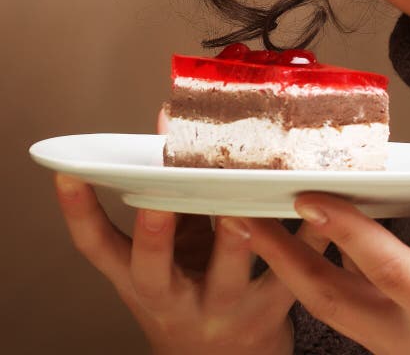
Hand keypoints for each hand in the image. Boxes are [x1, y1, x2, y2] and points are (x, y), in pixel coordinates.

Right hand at [53, 109, 329, 353]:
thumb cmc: (194, 286)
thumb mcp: (173, 247)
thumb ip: (171, 190)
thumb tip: (168, 119)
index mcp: (142, 278)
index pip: (98, 248)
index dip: (79, 212)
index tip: (69, 172)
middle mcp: (174, 298)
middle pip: (155, 272)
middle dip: (156, 236)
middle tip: (161, 201)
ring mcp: (222, 308)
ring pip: (226, 278)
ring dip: (233, 240)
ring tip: (241, 207)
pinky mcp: (271, 309)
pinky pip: (291, 274)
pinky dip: (308, 239)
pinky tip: (322, 207)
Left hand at [231, 143, 409, 354]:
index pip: (385, 267)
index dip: (345, 229)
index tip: (306, 196)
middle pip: (330, 300)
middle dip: (280, 258)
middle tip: (243, 217)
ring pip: (331, 314)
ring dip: (292, 272)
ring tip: (260, 231)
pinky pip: (348, 320)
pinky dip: (322, 285)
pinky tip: (312, 257)